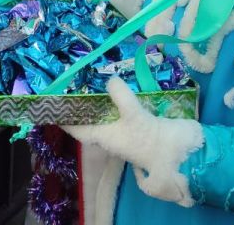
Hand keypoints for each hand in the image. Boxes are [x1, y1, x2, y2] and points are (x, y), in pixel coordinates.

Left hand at [65, 78, 202, 205]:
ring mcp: (125, 130)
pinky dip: (118, 99)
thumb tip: (111, 81)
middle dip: (83, 103)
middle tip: (74, 82)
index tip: (52, 103)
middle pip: (91, 119)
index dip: (64, 117)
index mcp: (104, 137)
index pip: (77, 128)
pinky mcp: (140, 125)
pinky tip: (120, 85)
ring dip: (100, 99)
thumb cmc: (151, 139)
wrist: (181, 153)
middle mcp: (111, 135)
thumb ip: (120, 96)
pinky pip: (122, 110)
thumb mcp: (133, 116)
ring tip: (93, 79)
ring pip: (106, 114)